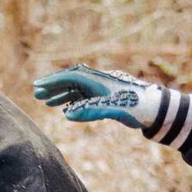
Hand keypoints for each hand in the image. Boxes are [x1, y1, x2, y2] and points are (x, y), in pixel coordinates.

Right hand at [32, 63, 166, 129]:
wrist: (155, 108)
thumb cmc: (137, 106)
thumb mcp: (114, 109)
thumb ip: (91, 111)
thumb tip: (67, 114)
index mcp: (98, 81)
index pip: (70, 78)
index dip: (53, 81)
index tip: (37, 86)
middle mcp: (98, 83)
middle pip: (71, 81)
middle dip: (53, 87)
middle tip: (36, 94)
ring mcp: (101, 90)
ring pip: (76, 90)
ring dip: (61, 95)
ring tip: (45, 102)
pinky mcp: (105, 98)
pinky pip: (84, 98)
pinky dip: (72, 102)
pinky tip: (65, 109)